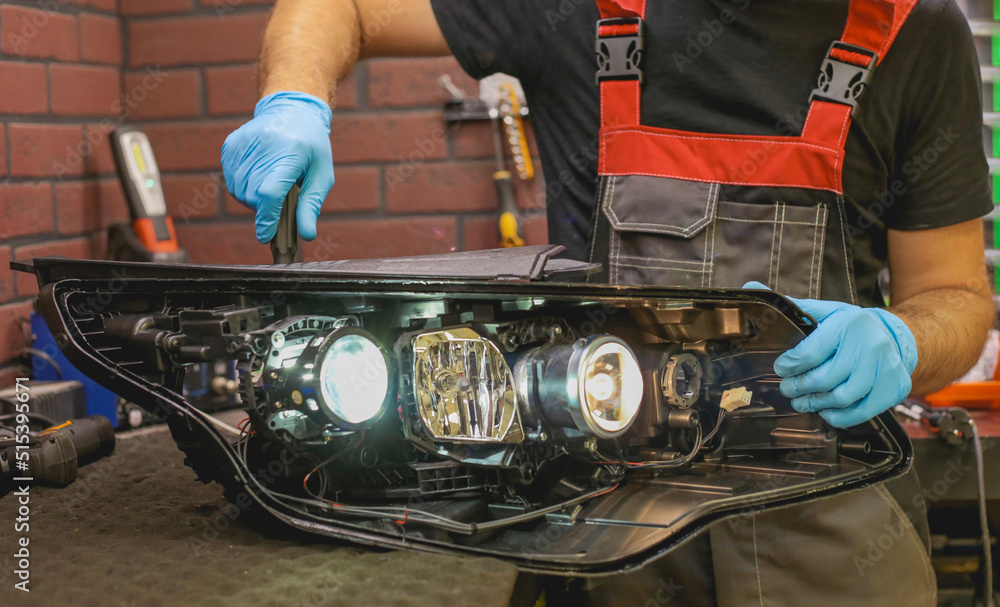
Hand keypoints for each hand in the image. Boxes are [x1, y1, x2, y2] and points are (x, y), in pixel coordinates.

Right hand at [222, 91, 334, 243]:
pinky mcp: (231, 145)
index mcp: (291, 152)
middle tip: (279, 204)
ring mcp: (244, 143)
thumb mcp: (322, 175)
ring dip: (253, 199)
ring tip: (270, 188)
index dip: (266, 218)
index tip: (266, 236)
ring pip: (239, 190)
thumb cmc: (312, 147)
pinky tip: (258, 177)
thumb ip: (312, 206)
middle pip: (253, 195)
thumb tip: (306, 236)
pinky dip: (243, 187)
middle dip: (264, 210)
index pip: (270, 192)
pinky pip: (231, 179)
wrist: (292, 110)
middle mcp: (264, 145)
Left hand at [742, 282, 917, 427]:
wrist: (894, 337)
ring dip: (814, 404)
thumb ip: (790, 306)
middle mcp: (870, 345)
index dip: (789, 366)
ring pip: (841, 398)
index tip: (781, 368)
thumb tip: (750, 286)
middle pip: (824, 379)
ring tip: (802, 401)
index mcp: (848, 323)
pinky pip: (860, 412)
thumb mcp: (824, 312)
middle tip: (787, 388)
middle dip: (798, 387)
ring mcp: (886, 368)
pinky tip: (825, 410)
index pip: (810, 352)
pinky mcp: (894, 389)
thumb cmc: (849, 327)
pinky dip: (837, 416)